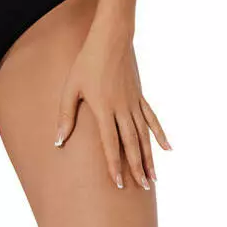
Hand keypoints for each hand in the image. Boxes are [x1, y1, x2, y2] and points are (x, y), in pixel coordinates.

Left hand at [54, 29, 171, 189]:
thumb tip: (58, 141)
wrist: (111, 38)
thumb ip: (65, 115)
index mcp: (104, 108)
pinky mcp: (140, 95)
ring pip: (144, 135)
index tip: (118, 184)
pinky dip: (159, 134)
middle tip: (142, 188)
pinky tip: (168, 148)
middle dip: (136, 167)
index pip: (110, 143)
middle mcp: (122, 109)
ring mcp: (133, 102)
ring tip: (153, 178)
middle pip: (131, 143)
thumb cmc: (87, 62)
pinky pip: (152, 118)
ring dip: (149, 157)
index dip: (114, 164)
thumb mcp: (71, 87)